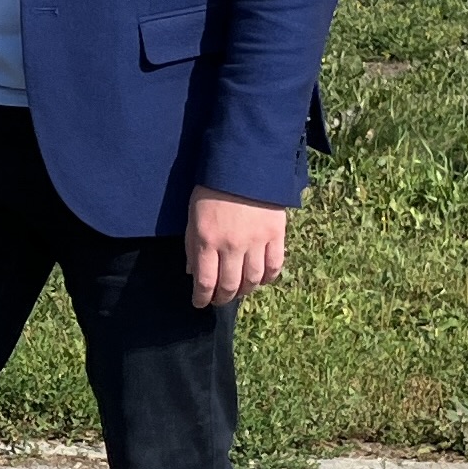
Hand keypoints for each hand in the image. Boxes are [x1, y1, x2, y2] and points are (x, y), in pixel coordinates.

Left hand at [186, 188, 290, 309]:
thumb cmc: (212, 189)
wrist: (244, 164)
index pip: (205, 282)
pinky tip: (262, 280)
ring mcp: (256, 241)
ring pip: (252, 280)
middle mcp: (231, 245)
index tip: (200, 303)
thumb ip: (192, 245)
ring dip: (245, 290)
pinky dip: (268, 277)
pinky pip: (274, 265)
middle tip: (219, 300)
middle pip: (229, 285)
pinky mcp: (275, 234)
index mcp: (207, 240)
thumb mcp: (192, 215)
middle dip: (222, 298)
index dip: (202, 298)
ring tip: (239, 291)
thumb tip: (192, 273)